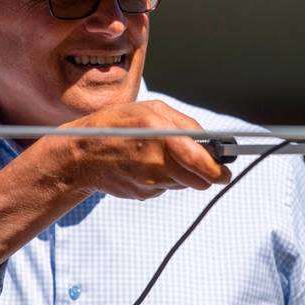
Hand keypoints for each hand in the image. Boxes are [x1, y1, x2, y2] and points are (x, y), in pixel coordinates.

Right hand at [55, 101, 231, 200]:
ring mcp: (149, 182)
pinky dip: (161, 179)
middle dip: (201, 173)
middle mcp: (156, 163)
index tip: (225, 173)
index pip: (200, 161)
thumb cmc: (116, 125)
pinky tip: (143, 166)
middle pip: (196, 179)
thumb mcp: (151, 109)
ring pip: (181, 183)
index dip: (217, 170)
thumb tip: (209, 142)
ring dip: (179, 173)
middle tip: (197, 162)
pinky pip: (164, 188)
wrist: (80, 154)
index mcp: (161, 135)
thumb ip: (185, 124)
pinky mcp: (142, 194)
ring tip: (158, 155)